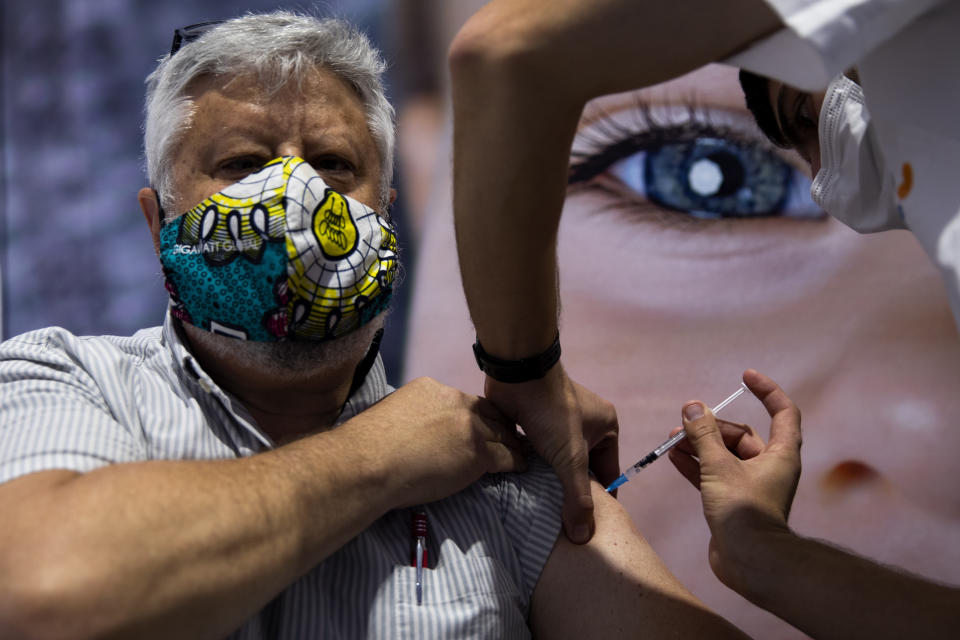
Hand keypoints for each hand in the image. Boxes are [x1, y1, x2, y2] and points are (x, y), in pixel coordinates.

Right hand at [359, 377, 527, 507]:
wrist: (370, 462)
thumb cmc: (368, 446)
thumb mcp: (391, 414)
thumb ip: (411, 416)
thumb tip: (412, 429)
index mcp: (431, 389)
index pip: (463, 401)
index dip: (474, 415)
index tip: (477, 426)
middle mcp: (454, 401)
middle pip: (487, 412)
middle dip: (498, 425)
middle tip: (506, 437)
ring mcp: (469, 426)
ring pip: (500, 433)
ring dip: (511, 442)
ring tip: (519, 451)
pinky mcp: (478, 452)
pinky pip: (506, 456)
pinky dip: (516, 461)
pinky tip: (521, 466)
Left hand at [483, 364, 619, 543]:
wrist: (518, 374)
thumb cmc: (553, 413)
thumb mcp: (571, 458)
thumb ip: (577, 498)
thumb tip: (583, 537)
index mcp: (606, 428)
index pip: (608, 472)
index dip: (600, 498)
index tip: (587, 526)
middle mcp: (587, 424)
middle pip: (583, 469)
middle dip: (571, 492)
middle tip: (562, 524)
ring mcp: (559, 423)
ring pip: (558, 462)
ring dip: (550, 481)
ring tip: (541, 513)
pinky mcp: (535, 422)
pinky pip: (539, 453)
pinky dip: (532, 469)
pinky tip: (523, 490)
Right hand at [667, 369, 800, 586]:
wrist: (748, 561)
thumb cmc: (743, 510)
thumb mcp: (719, 466)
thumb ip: (703, 435)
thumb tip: (691, 406)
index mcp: (780, 454)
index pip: (783, 411)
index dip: (766, 390)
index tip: (745, 376)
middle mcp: (769, 466)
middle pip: (741, 434)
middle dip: (711, 427)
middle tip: (683, 424)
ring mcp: (751, 484)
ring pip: (724, 454)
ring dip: (699, 445)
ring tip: (671, 439)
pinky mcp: (733, 500)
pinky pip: (714, 473)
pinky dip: (696, 464)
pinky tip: (673, 457)